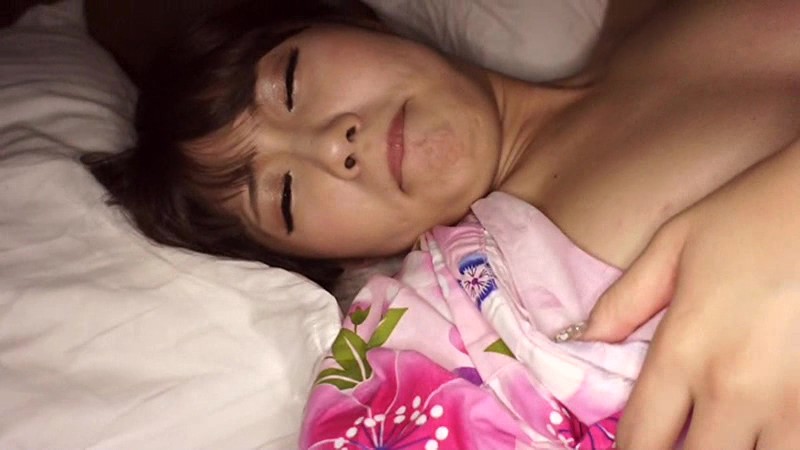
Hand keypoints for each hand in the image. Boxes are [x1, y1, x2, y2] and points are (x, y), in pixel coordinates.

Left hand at [580, 142, 799, 448]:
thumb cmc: (751, 217)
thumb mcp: (672, 247)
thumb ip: (621, 303)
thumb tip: (580, 344)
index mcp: (684, 352)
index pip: (641, 438)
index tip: (631, 449)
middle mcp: (732, 389)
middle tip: (677, 437)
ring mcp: (790, 404)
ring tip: (723, 430)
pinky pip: (797, 448)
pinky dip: (775, 445)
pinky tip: (762, 428)